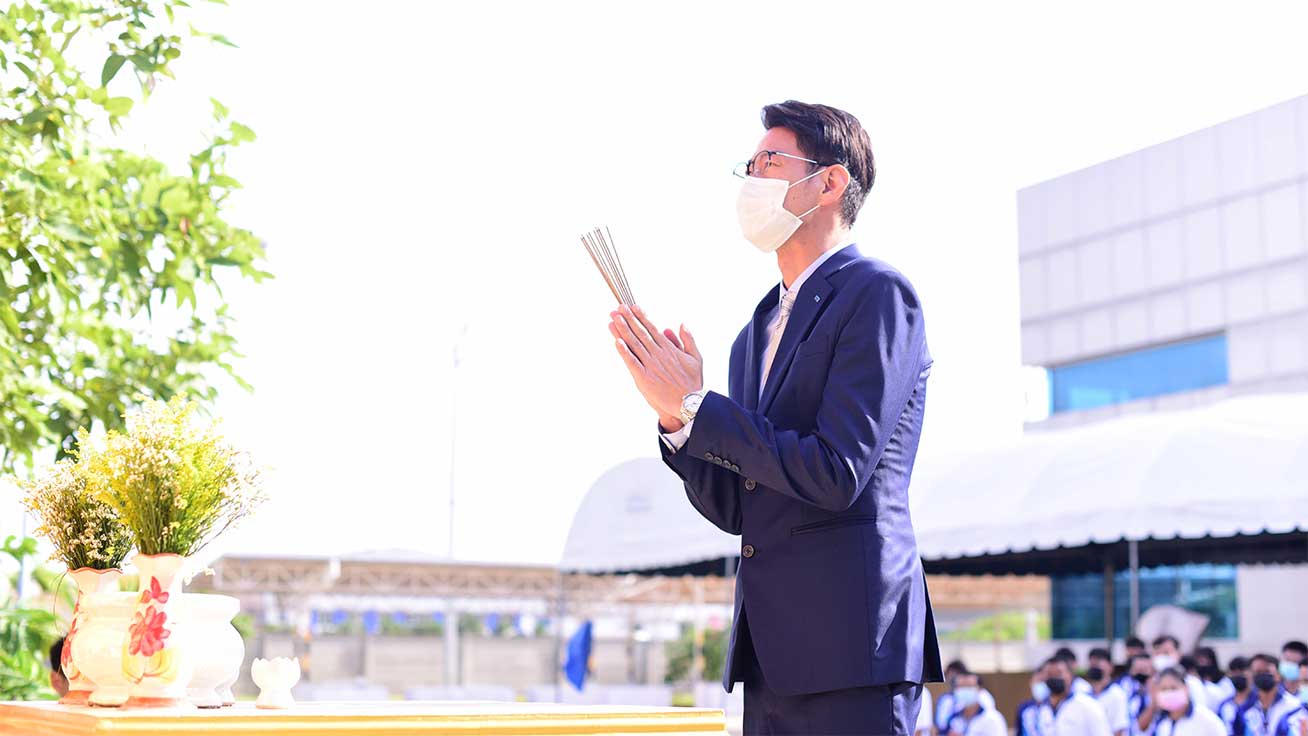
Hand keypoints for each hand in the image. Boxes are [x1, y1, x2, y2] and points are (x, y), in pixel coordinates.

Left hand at [608, 304, 702, 421]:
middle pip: (640, 333)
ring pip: (634, 344)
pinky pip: (631, 362)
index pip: (652, 329)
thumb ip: (688, 340)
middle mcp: (658, 354)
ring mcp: (650, 365)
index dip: (642, 317)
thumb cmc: (693, 382)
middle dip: (628, 319)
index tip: (633, 307)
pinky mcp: (644, 378)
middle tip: (618, 308)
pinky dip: (624, 351)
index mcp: (669, 348)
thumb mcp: (696, 358)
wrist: (690, 403)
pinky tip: (616, 341)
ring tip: (614, 319)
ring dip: (622, 331)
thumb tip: (681, 325)